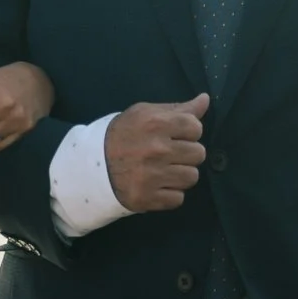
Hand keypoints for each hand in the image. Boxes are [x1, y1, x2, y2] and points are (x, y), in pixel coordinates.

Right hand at [104, 95, 208, 213]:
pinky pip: (178, 198)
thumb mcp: (146, 114)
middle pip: (198, 154)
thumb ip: (178, 109)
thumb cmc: (123, 135)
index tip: (176, 135)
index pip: (195, 128)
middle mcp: (156, 149)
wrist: (92, 164)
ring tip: (164, 170)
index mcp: (155, 124)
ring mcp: (151, 176)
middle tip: (169, 154)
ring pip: (191, 177)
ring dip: (180, 175)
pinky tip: (156, 185)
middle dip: (186, 154)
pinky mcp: (147, 198)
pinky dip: (169, 194)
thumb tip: (205, 99)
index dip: (189, 131)